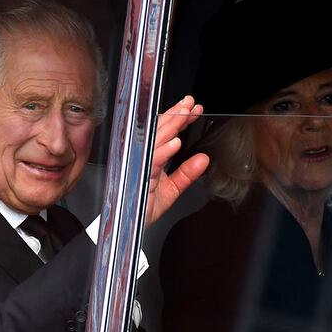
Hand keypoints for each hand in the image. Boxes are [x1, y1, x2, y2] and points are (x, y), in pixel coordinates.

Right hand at [145, 96, 209, 226]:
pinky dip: (163, 151)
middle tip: (190, 104)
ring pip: (155, 140)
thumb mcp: (173, 190)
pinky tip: (174, 143)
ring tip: (184, 116)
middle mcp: (144, 158)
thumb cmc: (143, 207)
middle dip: (176, 115)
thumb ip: (187, 174)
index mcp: (152, 158)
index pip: (166, 133)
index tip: (193, 109)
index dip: (180, 120)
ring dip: (171, 126)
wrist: (129, 228)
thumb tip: (203, 159)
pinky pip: (151, 161)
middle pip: (159, 130)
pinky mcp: (138, 175)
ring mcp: (140, 165)